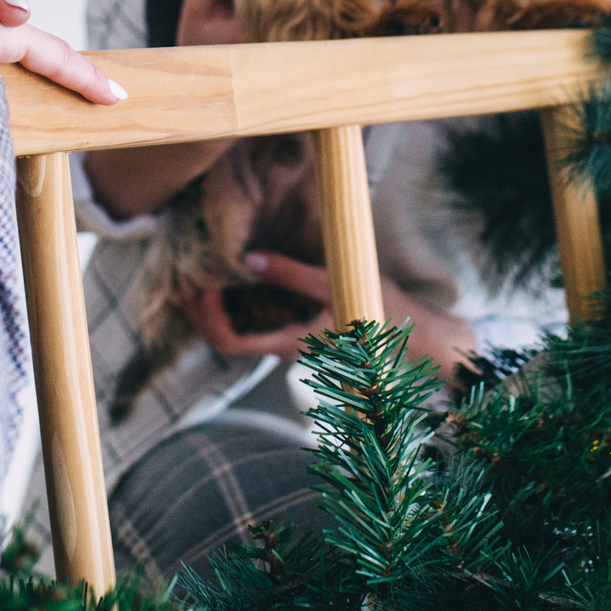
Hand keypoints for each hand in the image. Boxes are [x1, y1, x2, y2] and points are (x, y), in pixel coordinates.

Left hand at [191, 250, 475, 384]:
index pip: (230, 344)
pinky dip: (241, 302)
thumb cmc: (383, 313)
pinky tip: (240, 276)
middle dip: (203, 310)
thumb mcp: (337, 283)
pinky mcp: (302, 333)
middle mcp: (286, 350)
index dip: (207, 318)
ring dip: (220, 305)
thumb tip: (248, 260)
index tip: (201, 285)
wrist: (419, 339)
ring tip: (209, 268)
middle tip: (191, 272)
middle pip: (226, 340)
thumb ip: (292, 273)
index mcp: (292, 345)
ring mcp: (293, 344)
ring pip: (241, 332)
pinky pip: (259, 323)